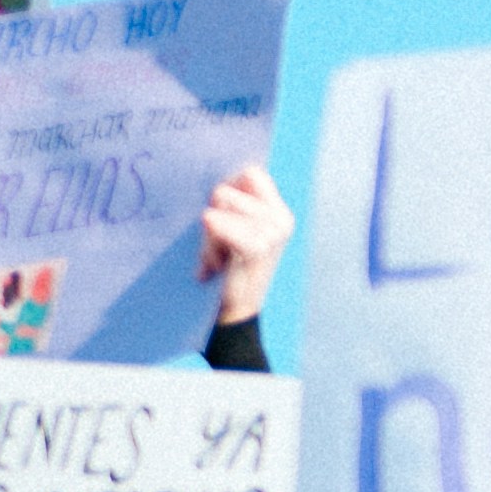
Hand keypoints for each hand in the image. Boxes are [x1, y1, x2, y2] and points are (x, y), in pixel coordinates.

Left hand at [195, 167, 291, 327]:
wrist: (233, 317)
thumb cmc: (226, 273)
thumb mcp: (233, 235)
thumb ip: (232, 208)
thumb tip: (216, 185)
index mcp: (279, 212)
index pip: (251, 174)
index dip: (228, 186)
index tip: (215, 210)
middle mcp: (282, 218)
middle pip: (229, 191)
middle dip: (212, 213)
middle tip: (213, 246)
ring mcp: (274, 233)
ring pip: (220, 209)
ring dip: (207, 235)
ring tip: (212, 260)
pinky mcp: (258, 248)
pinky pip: (220, 226)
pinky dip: (209, 242)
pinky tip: (209, 265)